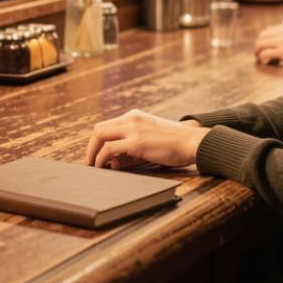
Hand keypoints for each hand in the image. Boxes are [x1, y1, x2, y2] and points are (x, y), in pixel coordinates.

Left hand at [85, 111, 208, 170]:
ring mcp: (133, 129)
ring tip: (93, 166)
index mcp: (135, 116)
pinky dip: (100, 158)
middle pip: (99, 129)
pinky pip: (108, 149)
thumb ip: (132, 150)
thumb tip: (114, 163)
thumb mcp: (150, 141)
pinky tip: (102, 167)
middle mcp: (131, 119)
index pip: (108, 125)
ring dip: (92, 152)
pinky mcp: (136, 142)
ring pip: (99, 135)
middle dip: (91, 146)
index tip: (97, 154)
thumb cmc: (175, 144)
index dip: (99, 141)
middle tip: (90, 162)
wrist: (193, 142)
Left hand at [253, 22, 282, 66]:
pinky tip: (265, 62)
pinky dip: (262, 58)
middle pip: (262, 37)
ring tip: (259, 58)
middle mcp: (282, 32)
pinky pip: (265, 54)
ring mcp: (282, 41)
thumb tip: (281, 43)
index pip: (268, 30)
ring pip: (260, 45)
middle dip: (258, 45)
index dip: (264, 39)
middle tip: (259, 53)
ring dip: (257, 52)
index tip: (264, 46)